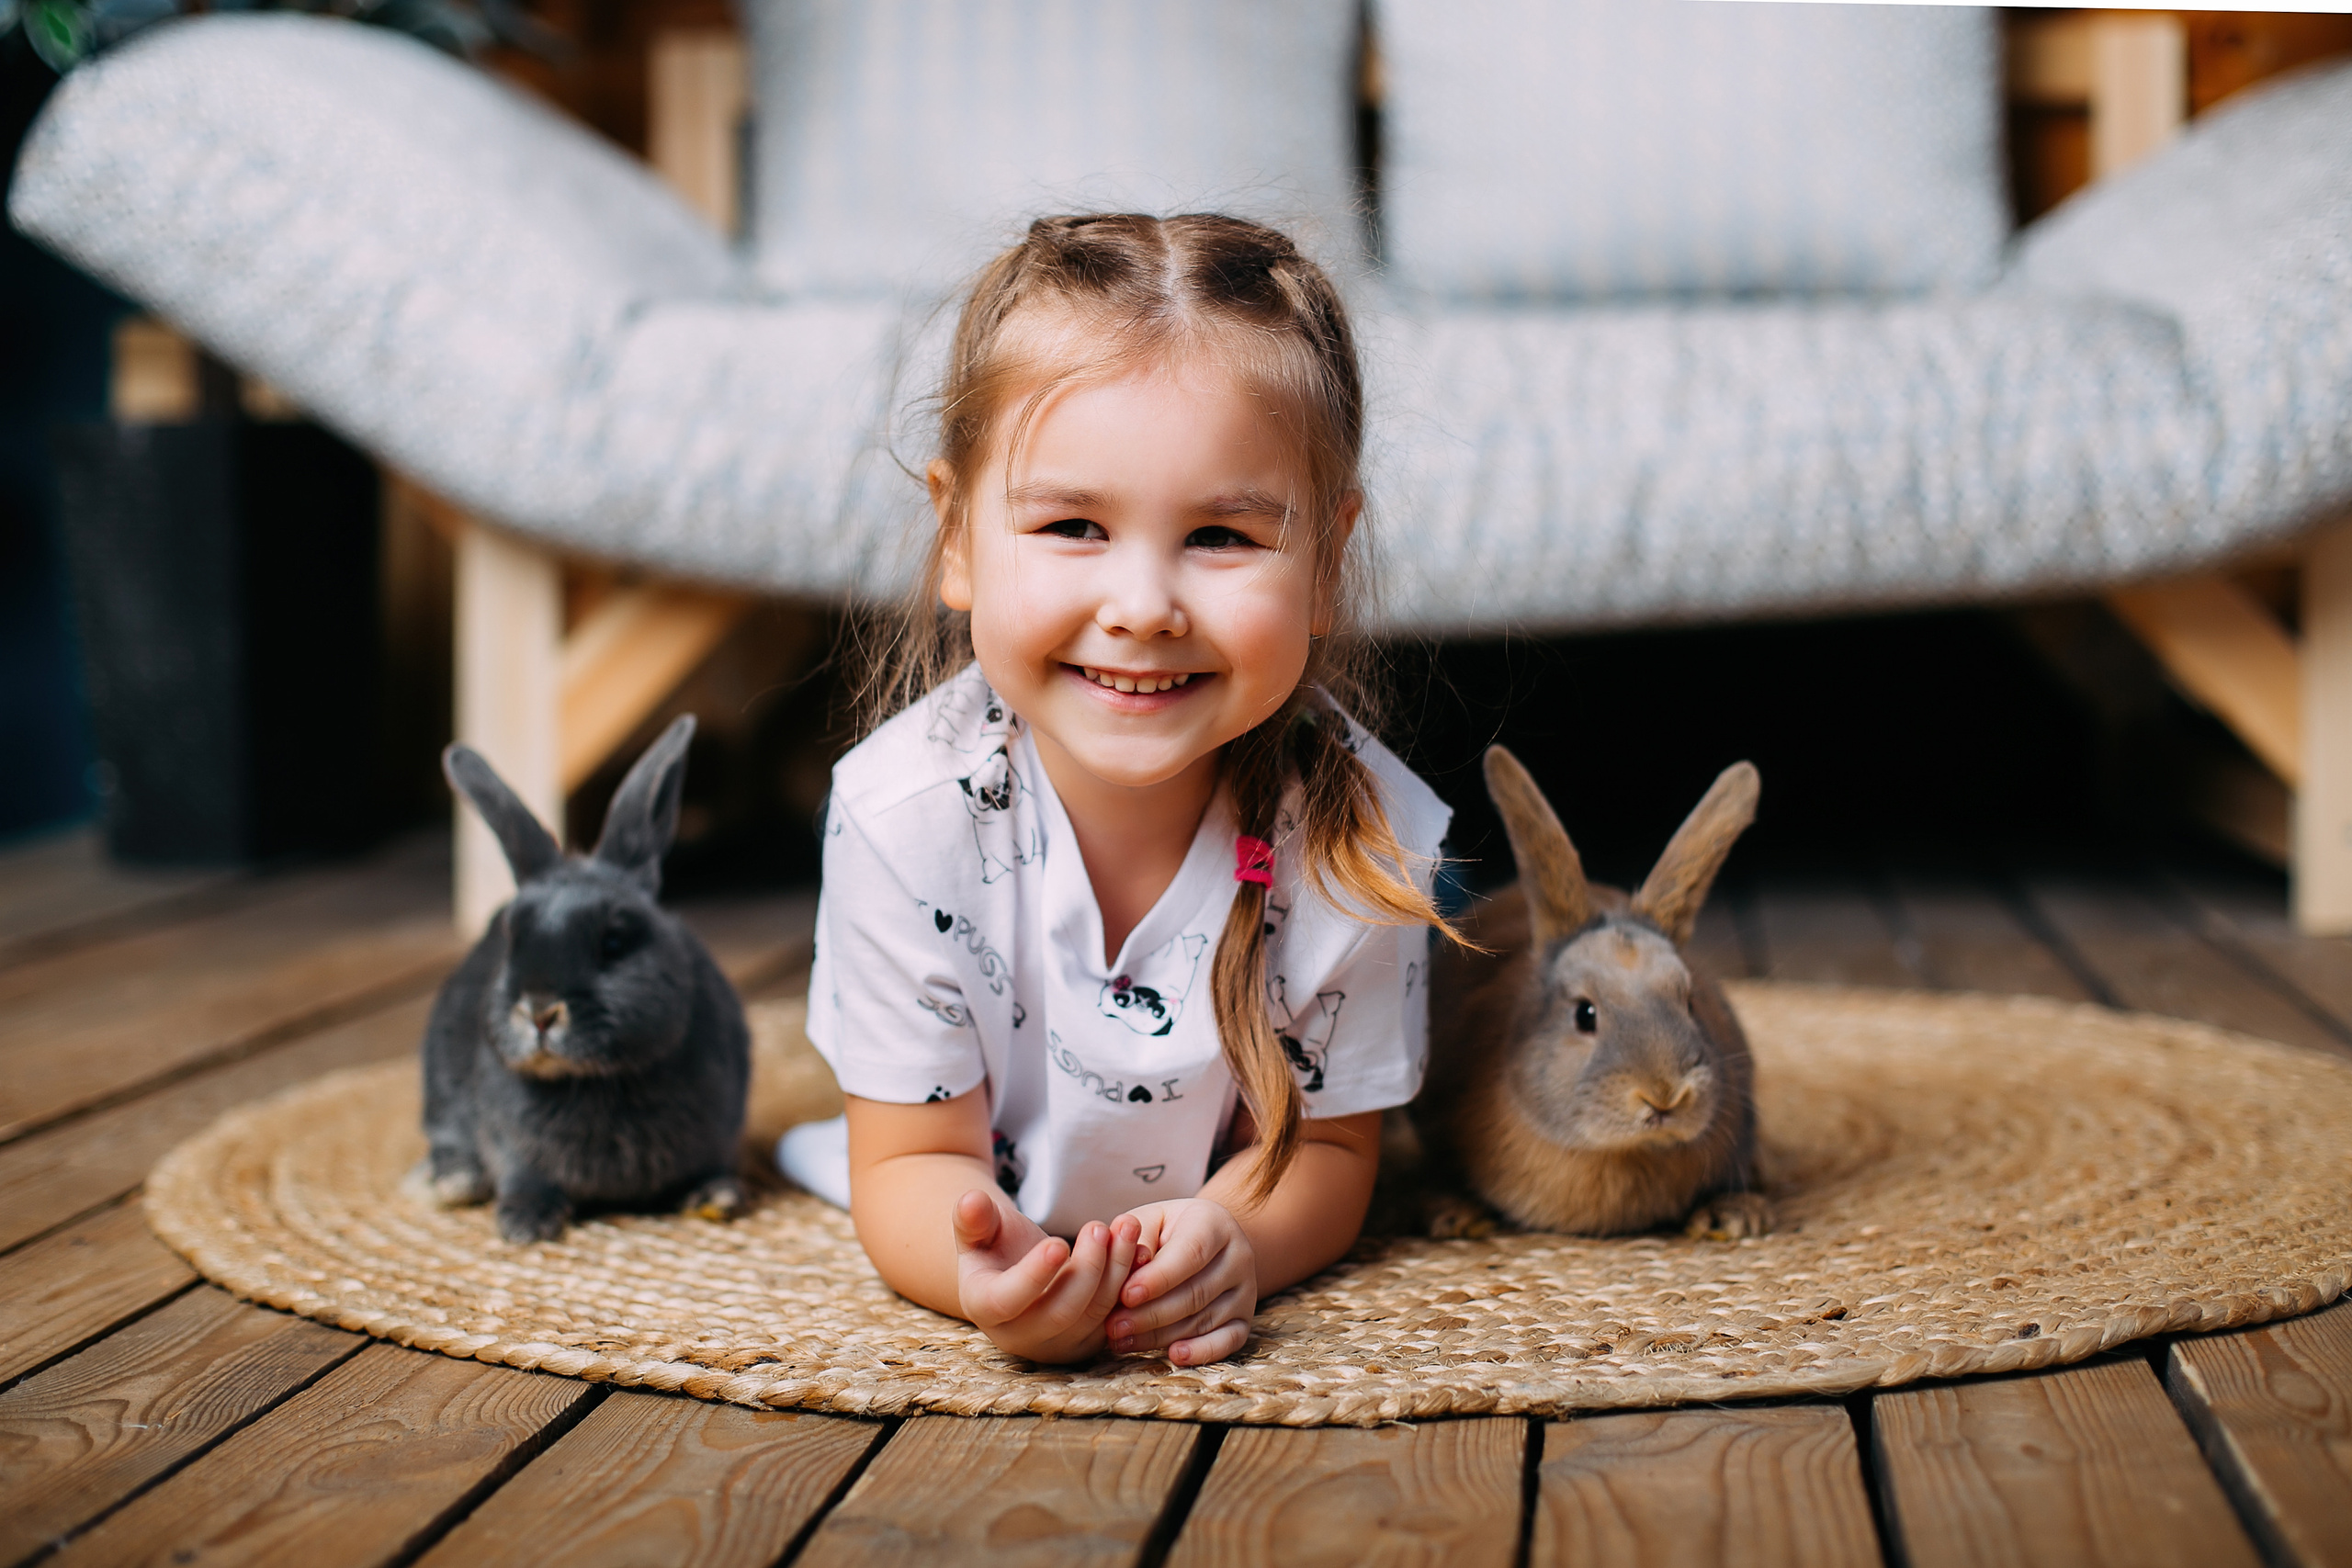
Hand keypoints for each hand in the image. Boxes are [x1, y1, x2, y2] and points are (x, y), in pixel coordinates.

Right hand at [952, 1190, 1139, 1363]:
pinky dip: (1131, 1283)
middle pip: (1061, 1312)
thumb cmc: (995, 1243)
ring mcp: (1057, 1343)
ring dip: (1116, 1270)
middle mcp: (1020, 1336)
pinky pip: (1116, 1316)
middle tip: (1100, 1226)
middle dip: (1087, 1268)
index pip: (1007, 1301)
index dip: (1033, 1275)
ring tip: (1127, 1227)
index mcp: (984, 1307)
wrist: (1017, 1268)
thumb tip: (971, 1201)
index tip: (1058, 1243)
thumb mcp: (979, 1227)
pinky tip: (1140, 1249)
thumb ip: (973, 1217)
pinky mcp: (1088, 1339)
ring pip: (1095, 1314)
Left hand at [1106, 1198, 1256, 1365]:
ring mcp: (1245, 1290)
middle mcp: (1239, 1255)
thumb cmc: (1165, 1231)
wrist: (1204, 1243)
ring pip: (1204, 1320)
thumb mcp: (1149, 1220)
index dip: (1158, 1278)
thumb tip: (1131, 1264)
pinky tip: (1173, 1354)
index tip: (1125, 1295)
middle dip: (1150, 1313)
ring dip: (1160, 1335)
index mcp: (1214, 1223)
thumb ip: (1136, 1238)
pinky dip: (1201, 1351)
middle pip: (1195, 1292)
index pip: (1190, 1253)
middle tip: (1113, 1326)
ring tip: (1123, 1340)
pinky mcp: (1245, 1319)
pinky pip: (1228, 1342)